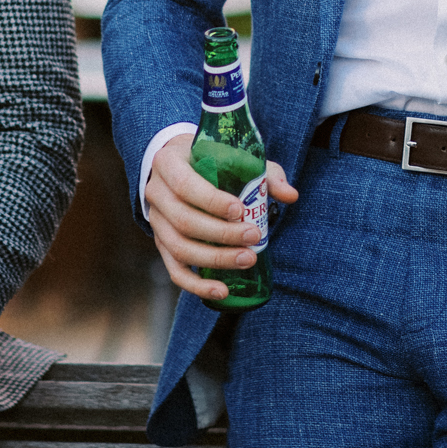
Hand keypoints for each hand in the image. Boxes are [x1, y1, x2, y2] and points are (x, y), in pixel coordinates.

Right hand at [146, 135, 297, 303]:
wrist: (180, 167)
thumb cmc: (210, 161)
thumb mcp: (234, 156)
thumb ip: (263, 173)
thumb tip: (290, 195)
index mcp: (168, 163)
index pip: (185, 185)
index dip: (211, 201)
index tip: (239, 211)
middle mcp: (155, 193)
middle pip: (184, 221)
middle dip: (221, 234)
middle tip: (254, 236)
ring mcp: (156, 222)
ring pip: (180, 248)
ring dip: (215, 258)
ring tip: (248, 259)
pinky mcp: (162, 244)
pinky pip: (175, 271)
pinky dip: (197, 285)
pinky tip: (222, 291)